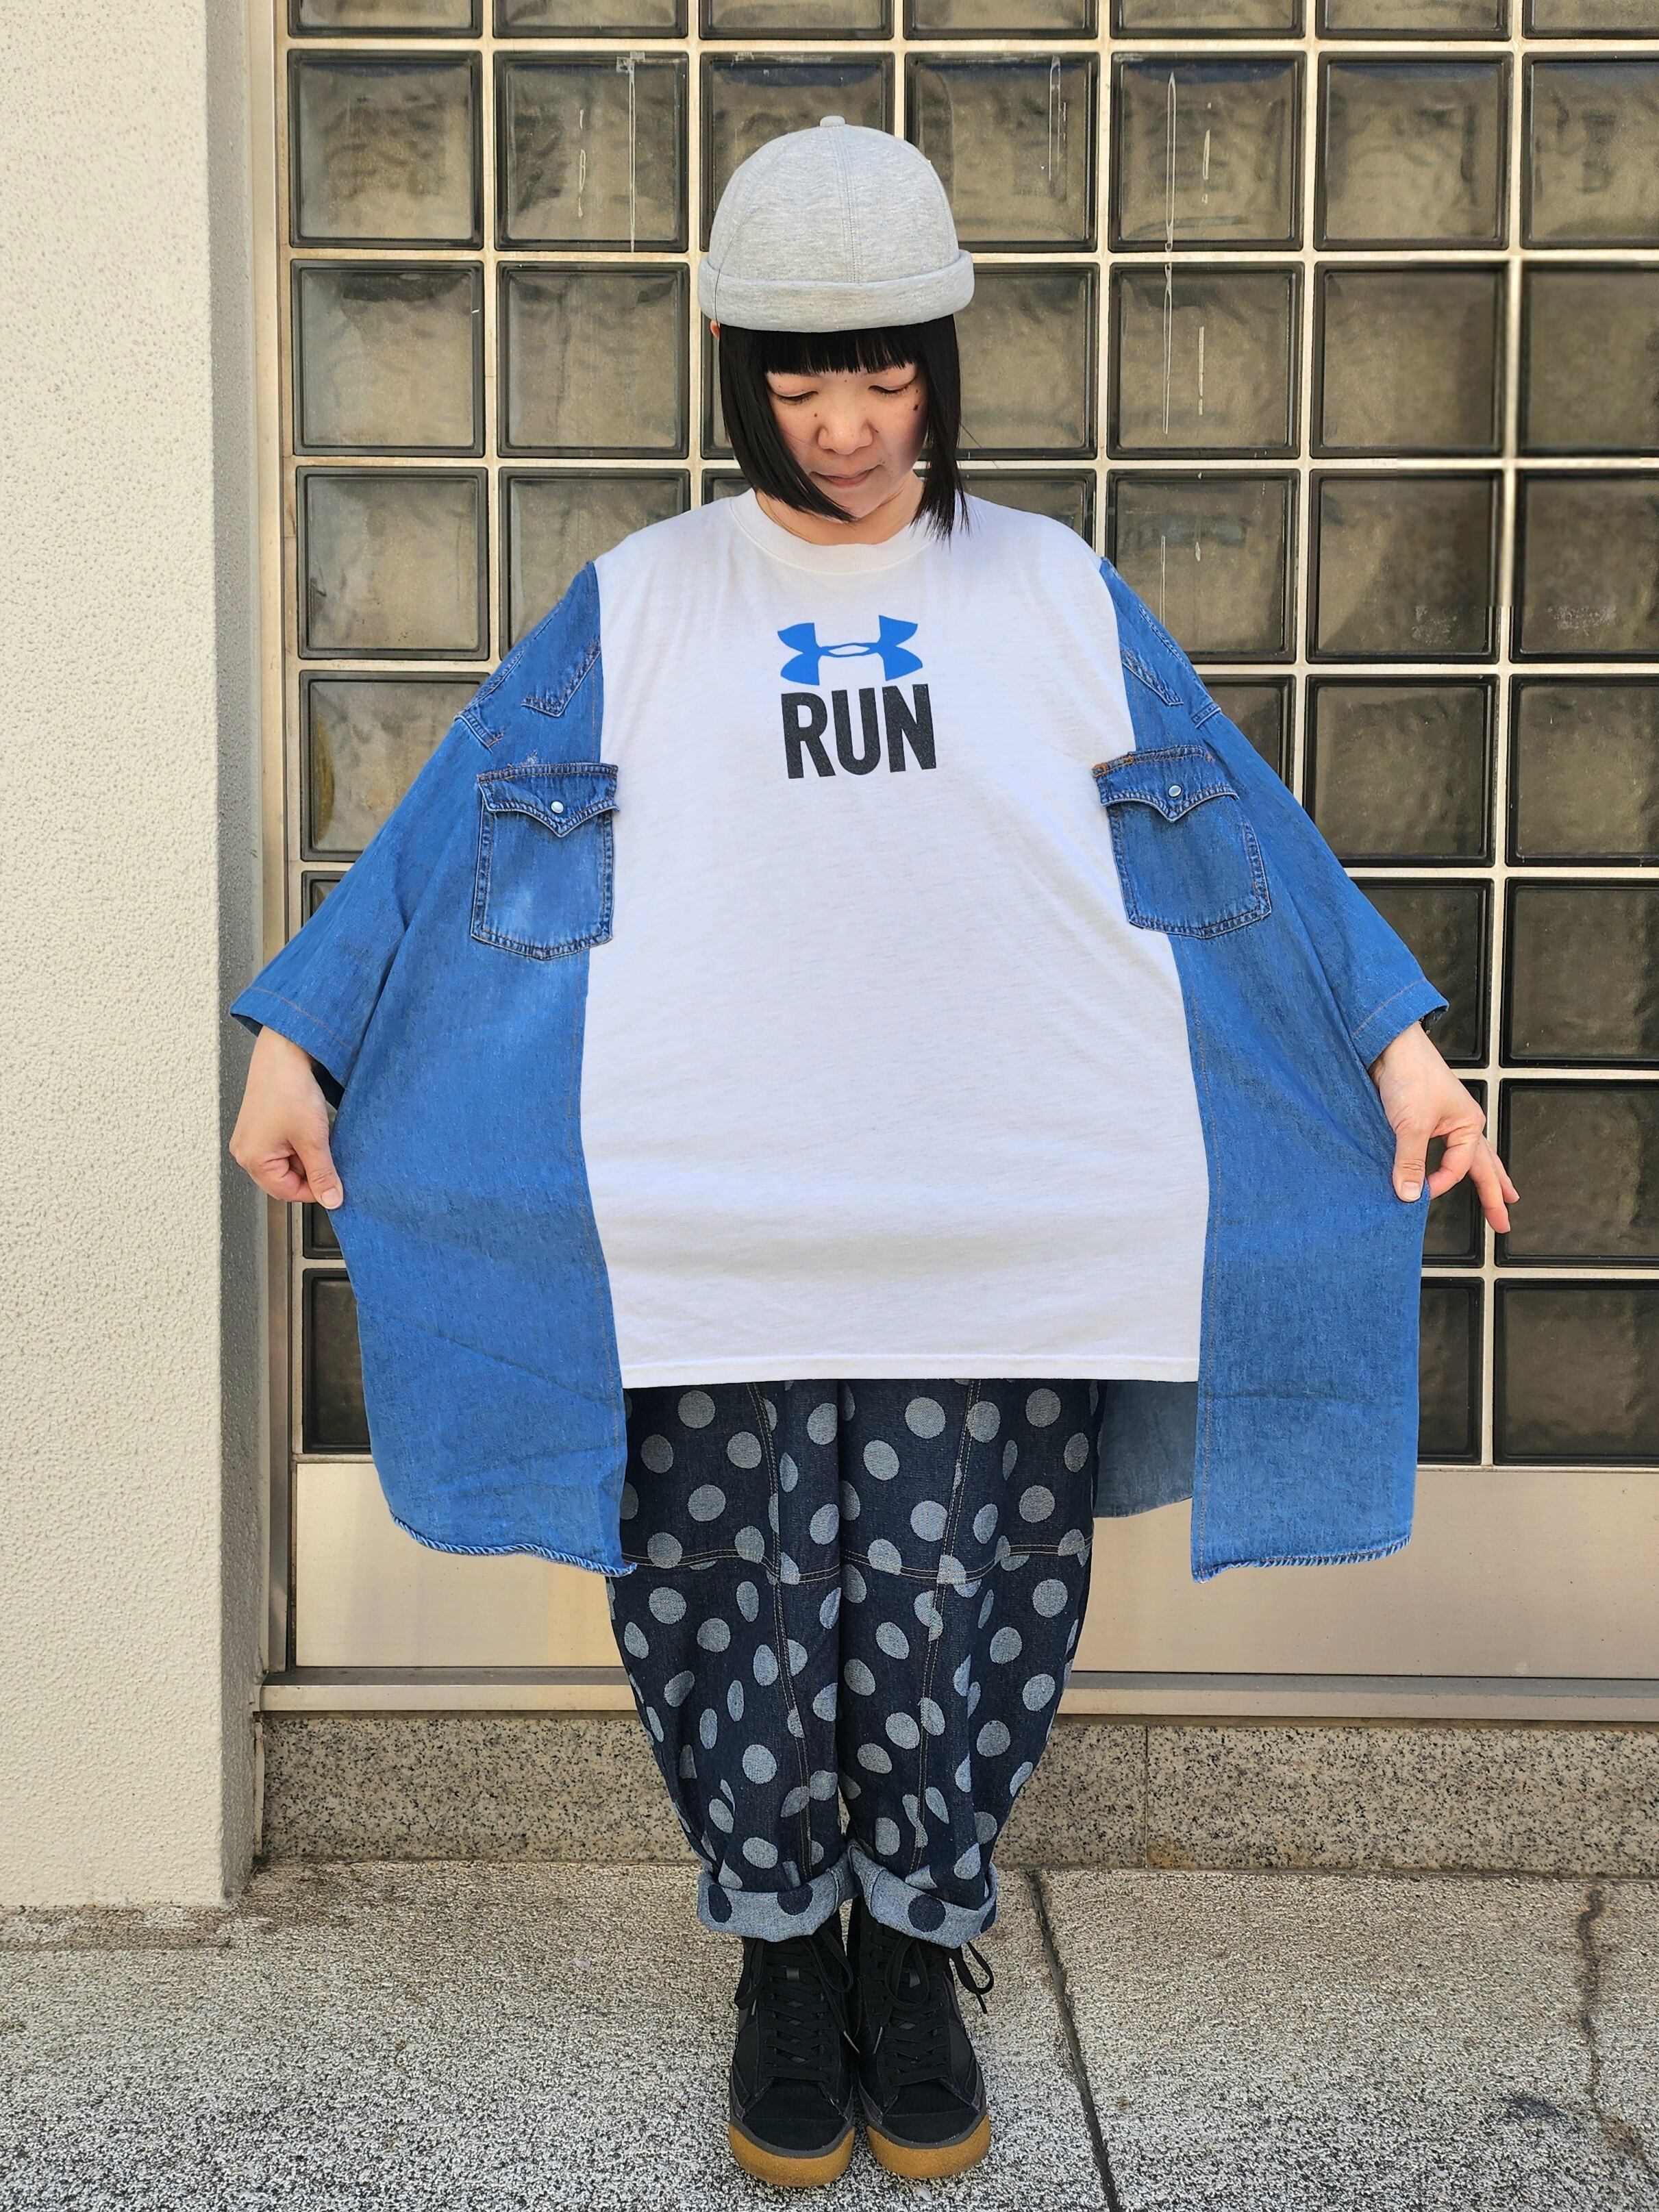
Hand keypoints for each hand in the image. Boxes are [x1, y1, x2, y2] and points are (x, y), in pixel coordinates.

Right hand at [229, 1027, 342, 1207]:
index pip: (288, 1193)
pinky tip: (308, 1126)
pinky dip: (300, 1142)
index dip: (315, 1190)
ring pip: (287, 1163)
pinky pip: (282, 1146)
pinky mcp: (260, 1126)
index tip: (336, 1182)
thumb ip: (323, 1173)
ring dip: (306, 1155)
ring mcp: (251, 1138)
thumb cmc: (289, 1089)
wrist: (284, 1051)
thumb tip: (332, 1200)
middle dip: (310, 1170)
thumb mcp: (313, 1138)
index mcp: (252, 1160)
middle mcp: (246, 1151)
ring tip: (316, 1133)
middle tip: (327, 1151)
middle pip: (285, 1180)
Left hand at [1369, 1021, 1515, 1231]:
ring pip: (1471, 1156)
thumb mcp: (1410, 1125)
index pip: (1459, 1169)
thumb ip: (1409, 1162)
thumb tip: (1409, 1195)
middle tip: (1504, 1222)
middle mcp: (1463, 1123)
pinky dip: (1451, 1161)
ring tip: (1499, 1196)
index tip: (1417, 1195)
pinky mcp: (1426, 1117)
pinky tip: (1450, 1167)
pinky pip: (1445, 1147)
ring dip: (1484, 1177)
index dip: (1439, 1184)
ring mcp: (1447, 1120)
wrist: (1390, 1046)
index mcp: (1469, 1125)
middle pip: (1484, 1166)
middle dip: (1496, 1194)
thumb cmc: (1410, 1076)